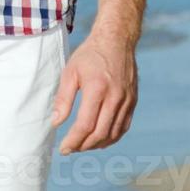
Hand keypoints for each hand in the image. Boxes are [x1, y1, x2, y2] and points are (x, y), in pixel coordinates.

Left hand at [50, 32, 137, 154]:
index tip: (63, 148)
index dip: (73, 140)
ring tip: (82, 146)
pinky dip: (111, 138)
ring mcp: (127, 101)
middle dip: (83, 146)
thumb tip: (56, 122)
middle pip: (100, 133)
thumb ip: (63, 99)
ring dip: (97, 145)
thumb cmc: (90, 55)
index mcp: (97, 89)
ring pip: (113, 133)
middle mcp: (115, 97)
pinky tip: (100, 140)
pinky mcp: (133, 102)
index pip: (85, 125)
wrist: (116, 40)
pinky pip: (123, 127)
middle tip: (70, 150)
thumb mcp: (70, 72)